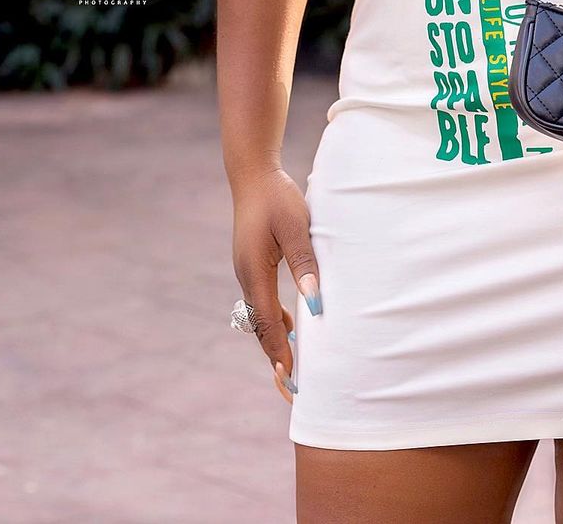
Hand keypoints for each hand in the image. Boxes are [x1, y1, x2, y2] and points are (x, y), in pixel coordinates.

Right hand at [231, 167, 322, 403]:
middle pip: (261, 328)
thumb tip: (316, 303)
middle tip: (293, 388)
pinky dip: (277, 320)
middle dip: (277, 356)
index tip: (292, 380)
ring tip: (295, 368)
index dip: (281, 352)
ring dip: (277, 340)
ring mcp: (247, 272)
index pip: (268, 324)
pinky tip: (294, 328)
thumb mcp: (296, 228)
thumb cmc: (277, 198)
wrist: (253, 174)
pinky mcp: (253, 266)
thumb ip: (305, 264)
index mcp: (254, 273)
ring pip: (261, 317)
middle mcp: (246, 278)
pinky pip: (263, 302)